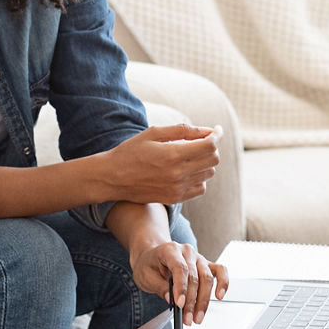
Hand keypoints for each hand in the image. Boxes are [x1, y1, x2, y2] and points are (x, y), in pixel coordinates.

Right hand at [101, 124, 219, 204]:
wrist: (112, 178)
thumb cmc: (131, 151)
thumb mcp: (153, 133)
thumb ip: (183, 130)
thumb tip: (207, 131)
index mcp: (173, 154)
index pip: (209, 145)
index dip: (217, 135)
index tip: (216, 130)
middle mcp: (178, 174)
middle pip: (213, 160)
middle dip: (212, 147)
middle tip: (202, 140)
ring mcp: (177, 188)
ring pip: (208, 174)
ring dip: (206, 162)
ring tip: (192, 154)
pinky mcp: (174, 198)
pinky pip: (200, 188)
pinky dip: (200, 178)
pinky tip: (188, 170)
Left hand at [130, 240, 229, 325]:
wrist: (151, 256)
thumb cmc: (148, 265)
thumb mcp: (146, 276)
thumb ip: (160, 287)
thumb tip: (172, 299)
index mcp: (170, 250)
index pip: (180, 268)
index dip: (181, 287)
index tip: (179, 304)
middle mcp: (187, 252)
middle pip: (195, 277)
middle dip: (192, 301)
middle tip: (188, 319)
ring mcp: (198, 257)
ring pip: (207, 278)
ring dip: (204, 301)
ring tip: (198, 317)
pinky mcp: (206, 265)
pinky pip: (220, 271)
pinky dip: (223, 283)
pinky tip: (219, 296)